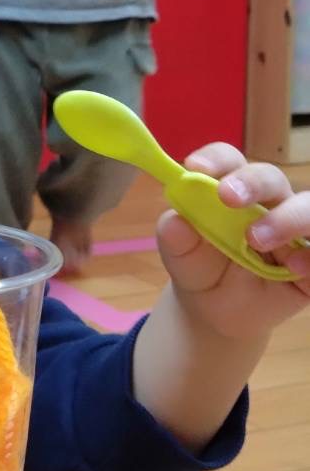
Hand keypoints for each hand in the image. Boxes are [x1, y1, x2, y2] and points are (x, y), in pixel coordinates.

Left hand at [156, 142, 309, 340]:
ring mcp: (296, 229)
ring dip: (287, 218)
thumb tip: (175, 222)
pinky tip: (292, 267)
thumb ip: (176, 238)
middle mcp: (268, 202)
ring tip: (257, 239)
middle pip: (270, 177)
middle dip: (251, 182)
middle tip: (227, 196)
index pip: (229, 160)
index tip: (194, 167)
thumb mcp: (181, 258)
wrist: (218, 310)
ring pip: (308, 206)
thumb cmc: (201, 269)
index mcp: (231, 190)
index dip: (215, 159)